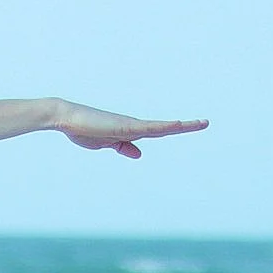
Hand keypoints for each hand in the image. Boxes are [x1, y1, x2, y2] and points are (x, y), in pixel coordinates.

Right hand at [48, 101, 207, 159]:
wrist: (67, 118)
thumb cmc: (83, 129)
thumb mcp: (106, 143)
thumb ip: (123, 147)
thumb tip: (139, 153)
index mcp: (130, 131)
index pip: (157, 131)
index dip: (174, 129)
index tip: (189, 126)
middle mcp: (134, 125)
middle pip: (165, 127)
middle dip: (185, 126)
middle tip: (205, 122)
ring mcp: (131, 125)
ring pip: (162, 127)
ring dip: (182, 126)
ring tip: (201, 123)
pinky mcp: (125, 126)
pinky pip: (149, 128)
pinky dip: (165, 126)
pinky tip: (177, 126)